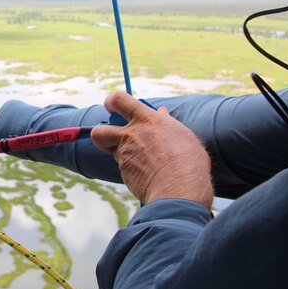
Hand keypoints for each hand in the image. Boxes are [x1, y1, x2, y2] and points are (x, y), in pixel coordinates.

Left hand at [91, 92, 213, 207]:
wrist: (179, 188)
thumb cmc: (188, 161)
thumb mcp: (182, 135)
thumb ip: (167, 122)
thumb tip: (162, 112)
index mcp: (147, 120)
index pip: (119, 100)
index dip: (112, 102)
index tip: (112, 106)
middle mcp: (131, 135)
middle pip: (99, 131)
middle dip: (101, 134)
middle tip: (112, 137)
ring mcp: (125, 155)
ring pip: (115, 152)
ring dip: (125, 155)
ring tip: (147, 163)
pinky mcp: (124, 172)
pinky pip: (126, 168)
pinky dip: (134, 171)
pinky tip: (150, 176)